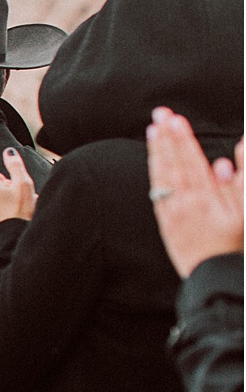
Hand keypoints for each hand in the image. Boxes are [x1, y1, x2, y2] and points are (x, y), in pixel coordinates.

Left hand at [147, 107, 243, 277]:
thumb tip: (228, 159)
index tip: (176, 119)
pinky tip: (154, 162)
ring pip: (161, 176)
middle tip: (161, 113)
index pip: (191, 161)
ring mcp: (172, 213)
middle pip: (173, 164)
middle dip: (167, 137)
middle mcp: (184, 203)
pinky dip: (155, 174)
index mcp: (205, 199)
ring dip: (158, 152)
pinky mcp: (166, 224)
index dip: (182, 138)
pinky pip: (156, 193)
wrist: (215, 278)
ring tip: (154, 130)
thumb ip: (239, 185)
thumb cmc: (236, 245)